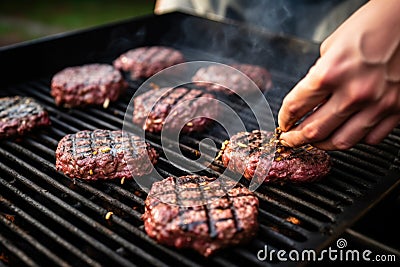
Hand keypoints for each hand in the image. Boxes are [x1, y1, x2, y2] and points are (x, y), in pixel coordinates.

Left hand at [278, 0, 399, 149]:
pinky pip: (370, 138)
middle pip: (313, 131)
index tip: (283, 122)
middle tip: (290, 139)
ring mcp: (377, 105)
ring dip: (322, 145)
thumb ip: (319, 75)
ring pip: (341, 142)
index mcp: (331, 73)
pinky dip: (355, 138)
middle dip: (295, 138)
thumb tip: (311, 97)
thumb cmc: (371, 25)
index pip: (296, 107)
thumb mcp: (331, 46)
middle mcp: (354, 93)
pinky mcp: (397, 110)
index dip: (284, 118)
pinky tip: (346, 132)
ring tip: (314, 141)